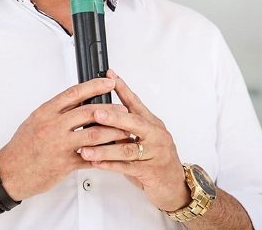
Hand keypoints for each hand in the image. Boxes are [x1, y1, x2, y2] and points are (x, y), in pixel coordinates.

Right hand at [0, 77, 130, 200]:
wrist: (10, 172)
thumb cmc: (22, 147)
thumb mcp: (36, 121)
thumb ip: (56, 111)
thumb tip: (78, 100)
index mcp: (46, 112)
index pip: (74, 93)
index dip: (94, 86)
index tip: (108, 82)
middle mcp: (53, 126)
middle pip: (88, 112)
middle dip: (110, 110)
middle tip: (123, 109)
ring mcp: (60, 145)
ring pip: (94, 134)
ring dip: (113, 132)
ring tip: (124, 131)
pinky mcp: (65, 164)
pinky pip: (90, 158)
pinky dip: (104, 155)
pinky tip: (114, 153)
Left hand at [80, 70, 189, 211]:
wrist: (175, 185)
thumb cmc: (157, 159)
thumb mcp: (145, 138)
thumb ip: (128, 127)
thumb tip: (102, 114)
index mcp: (152, 124)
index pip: (136, 103)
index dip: (123, 89)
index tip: (110, 76)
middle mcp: (155, 135)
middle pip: (133, 123)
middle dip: (113, 117)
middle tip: (95, 113)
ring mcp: (154, 153)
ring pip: (127, 148)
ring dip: (103, 148)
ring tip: (85, 146)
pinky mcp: (150, 171)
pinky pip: (127, 167)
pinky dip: (109, 165)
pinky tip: (95, 163)